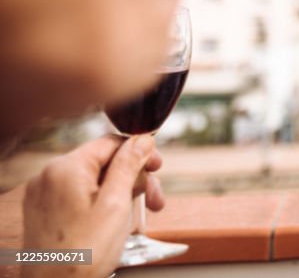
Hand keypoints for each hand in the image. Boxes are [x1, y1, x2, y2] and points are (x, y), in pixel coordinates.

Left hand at [21, 135, 164, 277]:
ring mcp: (44, 195)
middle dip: (132, 178)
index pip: (110, 143)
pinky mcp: (45, 212)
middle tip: (153, 199)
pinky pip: (80, 196)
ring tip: (138, 215)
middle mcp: (49, 177)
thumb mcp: (116, 204)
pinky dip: (101, 203)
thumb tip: (142, 140)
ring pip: (93, 181)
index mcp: (65, 168)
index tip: (157, 166)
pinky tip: (116, 221)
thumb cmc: (83, 254)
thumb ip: (129, 166)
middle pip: (103, 163)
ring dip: (121, 193)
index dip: (139, 152)